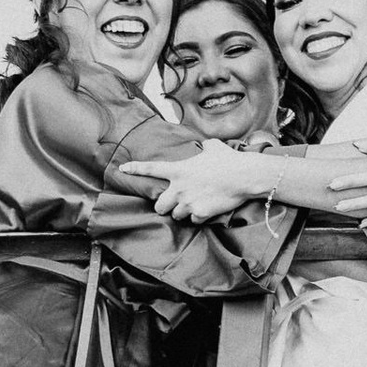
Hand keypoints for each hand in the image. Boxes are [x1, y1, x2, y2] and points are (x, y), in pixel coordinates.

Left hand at [120, 140, 259, 222]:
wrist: (244, 176)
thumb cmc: (230, 160)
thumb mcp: (214, 147)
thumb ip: (205, 147)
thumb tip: (207, 145)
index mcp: (179, 170)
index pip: (151, 169)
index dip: (135, 169)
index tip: (122, 169)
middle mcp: (179, 188)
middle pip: (159, 206)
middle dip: (164, 206)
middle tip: (173, 203)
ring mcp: (189, 202)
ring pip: (176, 216)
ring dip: (182, 212)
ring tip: (194, 205)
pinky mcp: (200, 213)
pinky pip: (193, 221)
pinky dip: (198, 218)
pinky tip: (206, 210)